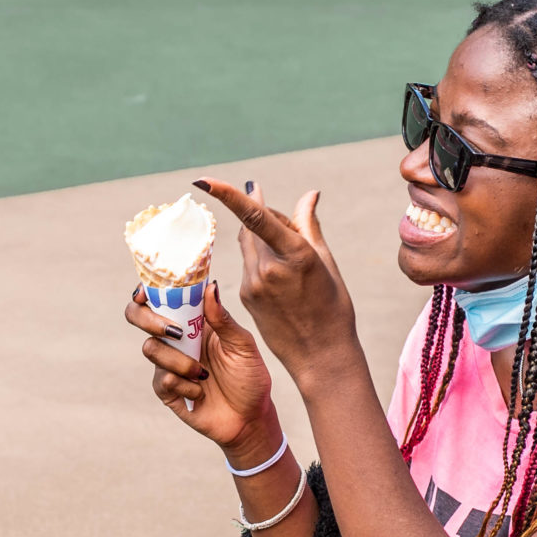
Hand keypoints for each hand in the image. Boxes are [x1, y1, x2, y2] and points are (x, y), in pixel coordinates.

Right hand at [125, 277, 273, 453]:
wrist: (250, 419)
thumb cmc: (250, 378)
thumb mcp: (243, 345)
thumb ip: (223, 318)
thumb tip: (209, 286)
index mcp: (194, 321)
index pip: (163, 297)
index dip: (148, 290)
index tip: (145, 291)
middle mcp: (177, 339)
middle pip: (139, 317)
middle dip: (149, 320)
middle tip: (174, 332)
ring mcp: (168, 363)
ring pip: (150, 349)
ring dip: (179, 361)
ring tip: (204, 374)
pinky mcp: (166, 390)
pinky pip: (161, 380)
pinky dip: (184, 386)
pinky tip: (200, 394)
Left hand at [195, 178, 364, 389]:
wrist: (320, 356)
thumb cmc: (333, 307)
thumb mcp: (326, 263)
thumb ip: (309, 225)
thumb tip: (310, 193)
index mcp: (296, 255)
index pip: (254, 216)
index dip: (226, 195)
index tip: (204, 180)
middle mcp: (268, 268)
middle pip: (254, 225)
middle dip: (265, 214)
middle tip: (291, 224)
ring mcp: (253, 283)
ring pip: (249, 244)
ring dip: (263, 238)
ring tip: (291, 262)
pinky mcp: (245, 296)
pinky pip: (248, 264)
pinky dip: (260, 260)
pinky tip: (282, 280)